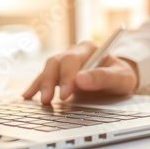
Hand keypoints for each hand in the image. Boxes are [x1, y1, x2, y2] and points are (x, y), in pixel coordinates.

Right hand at [22, 41, 138, 103]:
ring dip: (41, 84)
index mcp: (90, 48)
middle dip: (50, 81)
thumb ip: (103, 77)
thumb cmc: (122, 76)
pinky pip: (45, 77)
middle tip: (48, 100)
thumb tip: (81, 79)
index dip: (67, 75)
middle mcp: (75, 51)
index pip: (73, 59)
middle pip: (57, 62)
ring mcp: (66, 61)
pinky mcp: (61, 73)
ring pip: (48, 68)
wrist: (121, 79)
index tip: (66, 93)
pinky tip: (28, 95)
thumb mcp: (121, 77)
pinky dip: (36, 86)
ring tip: (37, 99)